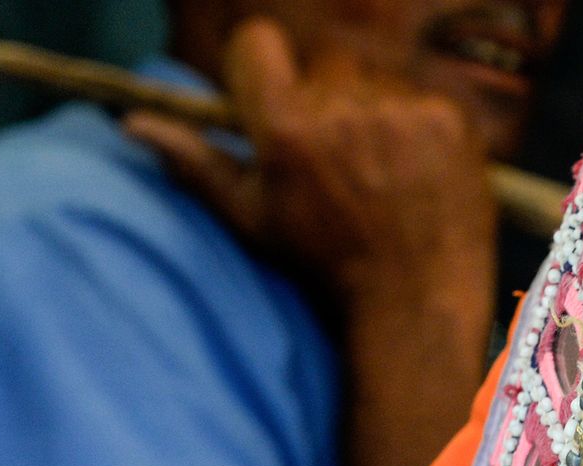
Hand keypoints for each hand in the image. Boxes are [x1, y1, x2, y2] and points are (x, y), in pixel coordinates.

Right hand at [124, 17, 497, 301]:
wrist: (416, 305)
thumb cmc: (325, 268)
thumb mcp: (252, 221)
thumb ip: (197, 163)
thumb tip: (133, 124)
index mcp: (284, 131)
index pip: (257, 43)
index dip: (262, 67)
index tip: (275, 99)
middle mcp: (342, 111)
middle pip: (321, 65)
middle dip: (324, 101)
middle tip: (340, 162)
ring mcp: (402, 114)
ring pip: (374, 82)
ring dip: (374, 114)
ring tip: (381, 174)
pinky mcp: (449, 121)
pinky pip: (421, 99)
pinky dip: (419, 129)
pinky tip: (418, 175)